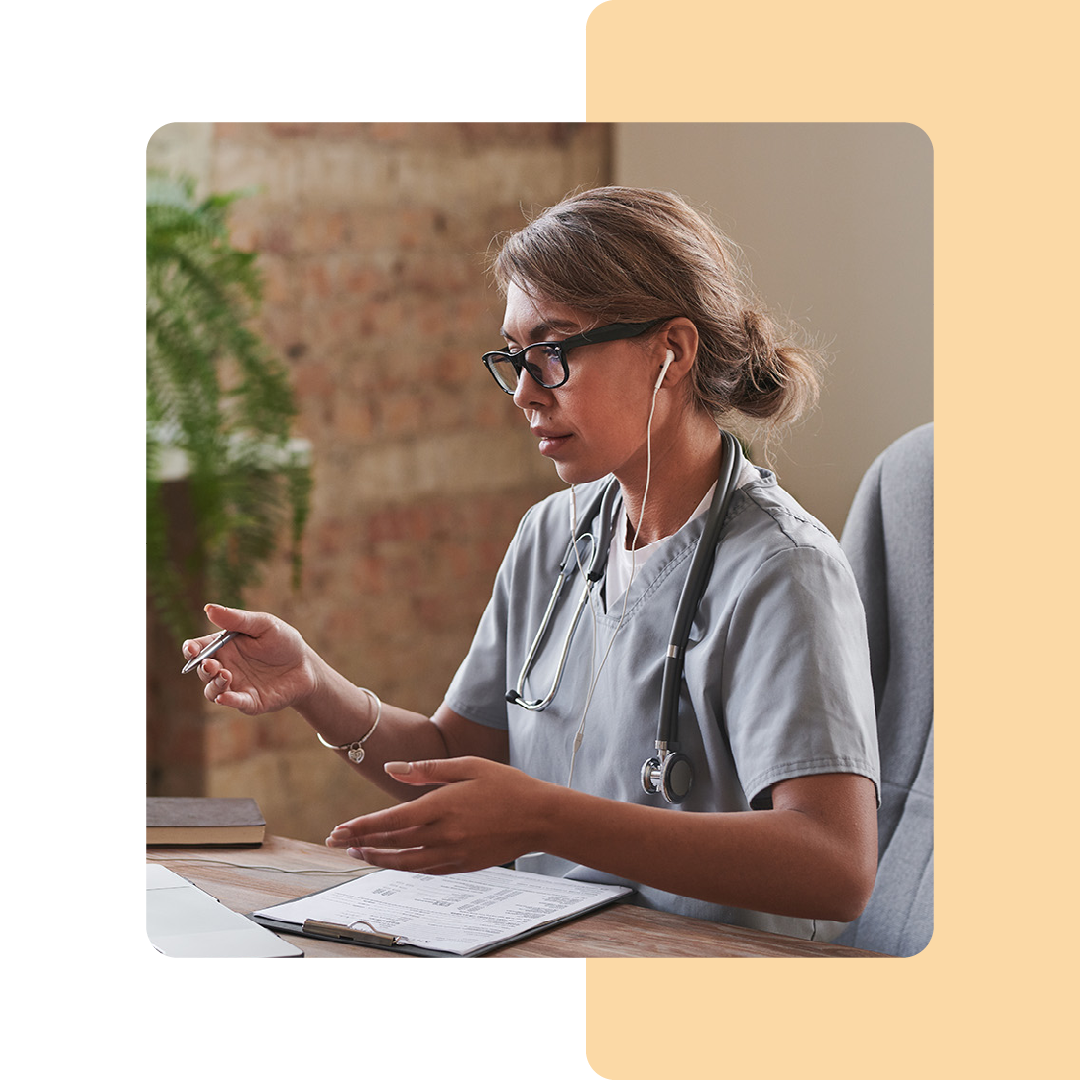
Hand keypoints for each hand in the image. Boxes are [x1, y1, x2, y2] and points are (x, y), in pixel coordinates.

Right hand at [182, 603, 316, 714]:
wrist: (306, 666)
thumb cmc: (283, 642)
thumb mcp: (263, 625)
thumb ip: (237, 619)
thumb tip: (208, 608)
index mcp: (225, 646)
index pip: (199, 648)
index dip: (190, 649)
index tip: (192, 650)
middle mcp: (225, 666)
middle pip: (202, 670)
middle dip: (202, 668)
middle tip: (213, 665)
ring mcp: (236, 686)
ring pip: (212, 690)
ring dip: (214, 684)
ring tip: (225, 675)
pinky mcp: (250, 702)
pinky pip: (234, 703)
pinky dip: (228, 701)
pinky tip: (225, 697)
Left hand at [325, 756, 549, 873]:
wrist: (541, 817)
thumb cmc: (507, 785)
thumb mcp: (468, 766)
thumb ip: (427, 770)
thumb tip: (392, 768)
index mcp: (441, 806)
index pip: (390, 820)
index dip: (361, 826)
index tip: (339, 829)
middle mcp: (443, 834)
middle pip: (392, 842)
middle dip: (361, 842)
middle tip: (335, 841)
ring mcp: (453, 853)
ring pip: (405, 862)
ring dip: (378, 858)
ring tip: (358, 852)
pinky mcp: (463, 865)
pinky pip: (426, 869)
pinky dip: (404, 866)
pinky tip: (394, 860)